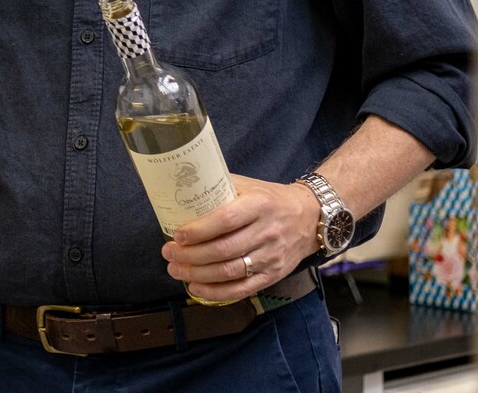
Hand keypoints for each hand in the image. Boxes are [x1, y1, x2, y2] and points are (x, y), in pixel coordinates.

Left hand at [161, 174, 321, 301]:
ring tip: (176, 269)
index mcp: (258, 206)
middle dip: (190, 256)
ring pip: (230, 271)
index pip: (225, 221)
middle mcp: (266, 232)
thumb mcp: (248, 185)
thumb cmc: (270, 199)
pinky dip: (216, 292)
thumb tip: (182, 187)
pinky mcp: (273, 275)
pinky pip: (242, 288)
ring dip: (198, 274)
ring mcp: (271, 257)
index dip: (198, 231)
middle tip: (169, 253)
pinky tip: (196, 287)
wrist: (309, 217)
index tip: (177, 235)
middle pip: (223, 250)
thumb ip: (219, 186)